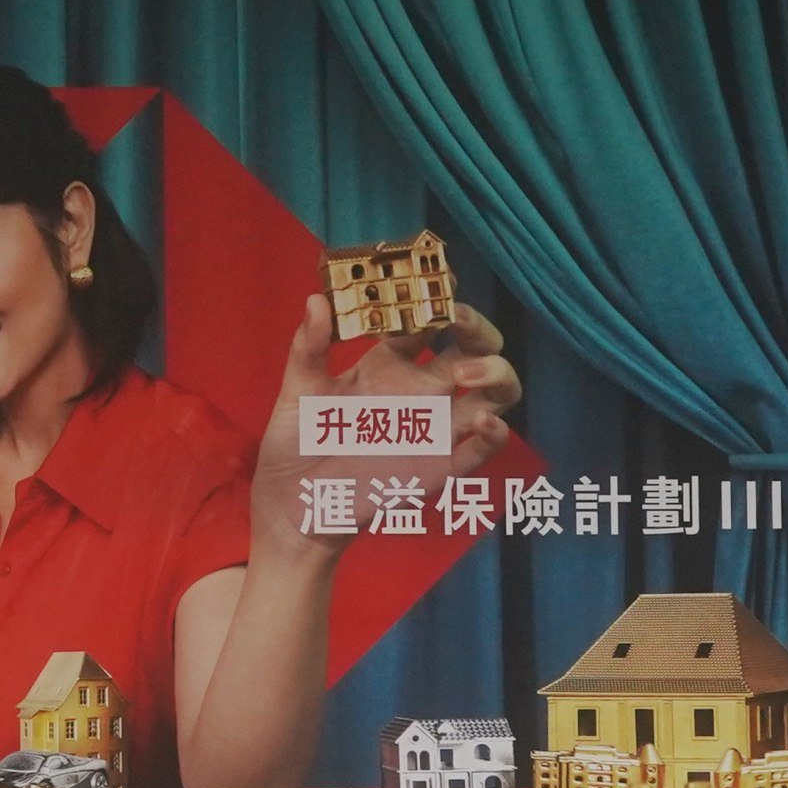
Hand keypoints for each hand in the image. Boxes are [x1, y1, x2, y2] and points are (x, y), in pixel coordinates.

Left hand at [250, 293, 523, 555]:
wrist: (292, 507)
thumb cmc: (292, 445)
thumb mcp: (295, 392)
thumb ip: (308, 348)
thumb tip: (316, 299)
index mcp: (385, 364)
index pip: (425, 322)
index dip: (433, 299)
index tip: (432, 279)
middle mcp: (419, 390)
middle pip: (474, 349)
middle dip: (477, 328)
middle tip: (455, 318)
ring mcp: (433, 428)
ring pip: (495, 393)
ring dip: (496, 374)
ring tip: (466, 372)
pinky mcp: (438, 468)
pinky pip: (481, 451)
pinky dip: (494, 436)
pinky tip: (484, 423)